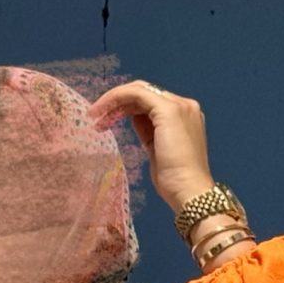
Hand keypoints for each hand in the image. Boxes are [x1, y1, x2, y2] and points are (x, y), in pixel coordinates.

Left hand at [85, 80, 214, 217]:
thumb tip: (134, 119)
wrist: (189, 191)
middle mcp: (184, 106)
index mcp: (184, 116)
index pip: (150, 102)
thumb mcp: (157, 151)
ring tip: (95, 116)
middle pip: (144, 93)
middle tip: (95, 117)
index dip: (126, 108)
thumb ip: (148, 132)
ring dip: (113, 100)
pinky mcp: (168, 110)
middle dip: (117, 102)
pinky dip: (117, 98)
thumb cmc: (174, 182)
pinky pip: (136, 95)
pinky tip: (102, 112)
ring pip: (139, 91)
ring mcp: (178, 106)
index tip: (105, 122)